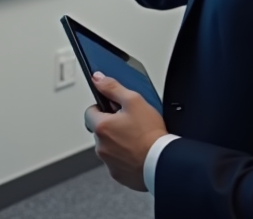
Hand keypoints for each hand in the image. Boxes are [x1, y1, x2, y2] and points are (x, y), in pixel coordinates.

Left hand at [84, 73, 167, 192]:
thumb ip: (113, 87)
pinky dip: (124, 157)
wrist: (163, 162)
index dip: (103, 108)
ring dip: (117, 142)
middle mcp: (101, 146)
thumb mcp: (134, 101)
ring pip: (108, 147)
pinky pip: (116, 162)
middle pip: (100, 130)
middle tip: (130, 124)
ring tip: (136, 139)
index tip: (115, 109)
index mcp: (101, 127)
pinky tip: (137, 152)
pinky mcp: (117, 174)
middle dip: (111, 126)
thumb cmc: (150, 134)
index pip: (90, 112)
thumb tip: (97, 78)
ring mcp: (108, 162)